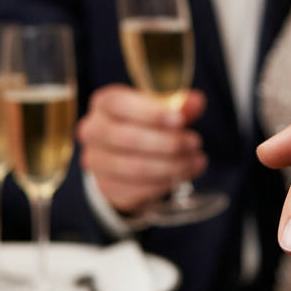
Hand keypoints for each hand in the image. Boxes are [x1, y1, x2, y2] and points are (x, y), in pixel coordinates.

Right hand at [77, 84, 207, 212]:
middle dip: (168, 143)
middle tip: (195, 142)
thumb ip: (179, 104)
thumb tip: (196, 101)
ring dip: (172, 166)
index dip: (150, 113)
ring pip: (135, 167)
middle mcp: (93, 130)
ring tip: (197, 161)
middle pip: (127, 138)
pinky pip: (137, 189)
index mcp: (104, 102)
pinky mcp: (106, 187)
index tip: (179, 120)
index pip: (119, 104)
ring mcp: (96, 161)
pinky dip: (165, 183)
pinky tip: (184, 175)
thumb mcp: (161, 108)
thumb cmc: (146, 123)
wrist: (127, 155)